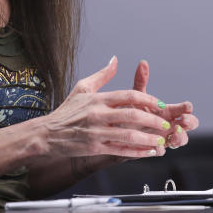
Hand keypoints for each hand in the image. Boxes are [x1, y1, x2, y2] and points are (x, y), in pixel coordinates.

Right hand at [31, 56, 171, 161]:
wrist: (46, 134)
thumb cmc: (66, 111)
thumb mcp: (83, 88)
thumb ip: (102, 75)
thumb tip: (115, 59)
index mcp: (98, 99)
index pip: (128, 95)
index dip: (148, 99)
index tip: (160, 104)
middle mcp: (98, 115)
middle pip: (131, 115)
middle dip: (153, 120)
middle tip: (166, 124)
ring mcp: (96, 133)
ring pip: (128, 135)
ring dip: (147, 139)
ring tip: (161, 141)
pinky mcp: (94, 148)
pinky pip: (119, 150)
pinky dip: (136, 152)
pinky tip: (147, 152)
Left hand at [132, 59, 198, 149]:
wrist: (118, 129)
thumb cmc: (132, 110)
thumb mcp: (136, 96)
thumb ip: (141, 81)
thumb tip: (142, 63)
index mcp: (169, 111)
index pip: (184, 108)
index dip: (187, 108)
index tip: (186, 106)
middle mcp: (171, 124)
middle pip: (190, 124)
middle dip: (190, 123)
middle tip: (183, 122)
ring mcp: (166, 137)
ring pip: (181, 140)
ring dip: (180, 138)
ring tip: (173, 136)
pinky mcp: (156, 148)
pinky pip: (163, 151)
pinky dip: (162, 148)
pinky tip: (158, 147)